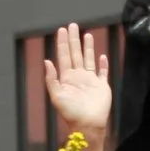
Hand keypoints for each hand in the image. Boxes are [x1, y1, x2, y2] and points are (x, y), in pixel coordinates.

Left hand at [42, 23, 111, 144]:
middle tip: (72, 25)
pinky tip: (102, 56)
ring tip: (87, 35)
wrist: (88, 125)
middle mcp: (78, 76)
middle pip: (76, 54)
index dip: (62, 43)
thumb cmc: (71, 113)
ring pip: (89, 60)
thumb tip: (46, 61)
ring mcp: (91, 81)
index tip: (62, 30)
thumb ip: (51, 79)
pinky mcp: (102, 86)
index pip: (64, 56)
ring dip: (88, 48)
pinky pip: (103, 73)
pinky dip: (102, 65)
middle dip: (73, 40)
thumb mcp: (56, 96)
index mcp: (67, 78)